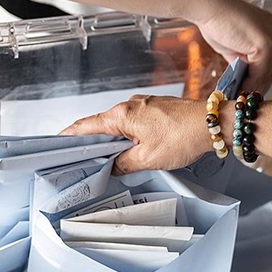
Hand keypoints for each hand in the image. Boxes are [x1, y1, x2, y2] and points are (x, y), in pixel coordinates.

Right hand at [60, 95, 208, 173]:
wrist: (213, 123)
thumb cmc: (185, 135)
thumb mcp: (148, 159)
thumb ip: (124, 164)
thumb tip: (112, 167)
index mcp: (122, 115)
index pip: (86, 125)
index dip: (70, 135)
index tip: (58, 141)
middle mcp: (131, 105)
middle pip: (102, 124)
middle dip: (92, 141)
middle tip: (82, 158)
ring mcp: (144, 105)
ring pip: (120, 124)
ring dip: (113, 140)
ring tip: (109, 158)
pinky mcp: (156, 109)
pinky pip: (134, 122)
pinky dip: (128, 135)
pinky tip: (132, 149)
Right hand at [191, 0, 271, 93]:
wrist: (207, 7)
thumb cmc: (215, 22)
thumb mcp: (233, 45)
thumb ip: (242, 59)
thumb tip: (244, 79)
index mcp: (270, 27)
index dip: (266, 73)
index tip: (253, 85)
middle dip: (261, 83)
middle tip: (248, 95)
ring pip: (269, 71)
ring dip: (255, 86)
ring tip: (242, 96)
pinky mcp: (265, 43)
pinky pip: (260, 71)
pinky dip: (250, 83)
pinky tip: (239, 89)